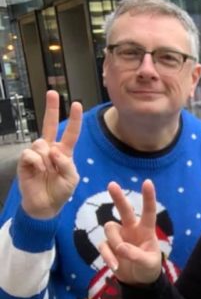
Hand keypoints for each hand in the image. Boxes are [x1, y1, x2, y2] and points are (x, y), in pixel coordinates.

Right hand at [18, 90, 81, 218]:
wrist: (45, 206)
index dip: (73, 119)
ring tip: (46, 170)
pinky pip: (31, 153)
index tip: (76, 104)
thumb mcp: (71, 179)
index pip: (70, 133)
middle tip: (53, 92)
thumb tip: (54, 150)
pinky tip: (38, 170)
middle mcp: (50, 149)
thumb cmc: (61, 191)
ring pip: (41, 143)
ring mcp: (37, 154)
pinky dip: (36, 162)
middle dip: (51, 108)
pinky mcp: (25, 161)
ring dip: (46, 157)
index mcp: (65, 153)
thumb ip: (67, 164)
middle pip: (50, 125)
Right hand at [98, 179, 162, 285]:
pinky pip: (103, 246)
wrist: (139, 282)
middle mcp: (131, 229)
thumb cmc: (149, 268)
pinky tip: (115, 266)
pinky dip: (108, 256)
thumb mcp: (149, 263)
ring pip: (109, 229)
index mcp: (146, 230)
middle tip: (112, 184)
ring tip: (121, 256)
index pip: (149, 211)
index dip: (148, 197)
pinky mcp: (109, 247)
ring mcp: (119, 237)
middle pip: (124, 210)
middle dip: (118, 198)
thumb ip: (136, 255)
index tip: (147, 182)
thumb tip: (120, 248)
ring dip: (114, 242)